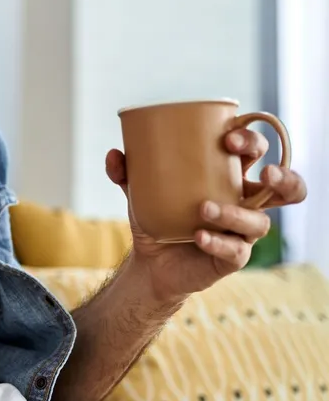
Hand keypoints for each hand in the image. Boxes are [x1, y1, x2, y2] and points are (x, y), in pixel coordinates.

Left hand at [106, 128, 307, 302]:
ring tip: (204, 208)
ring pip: (260, 222)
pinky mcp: (233, 258)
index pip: (254, 152)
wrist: (150, 261)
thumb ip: (127, 171)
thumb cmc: (157, 216)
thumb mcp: (139, 191)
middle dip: (283, 178)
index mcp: (228, 177)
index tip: (228, 138)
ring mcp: (242, 232)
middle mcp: (244, 202)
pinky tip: (199, 236)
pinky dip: (218, 242)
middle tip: (264, 173)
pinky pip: (236, 250)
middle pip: (285, 188)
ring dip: (235, 213)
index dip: (251, 141)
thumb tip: (115, 154)